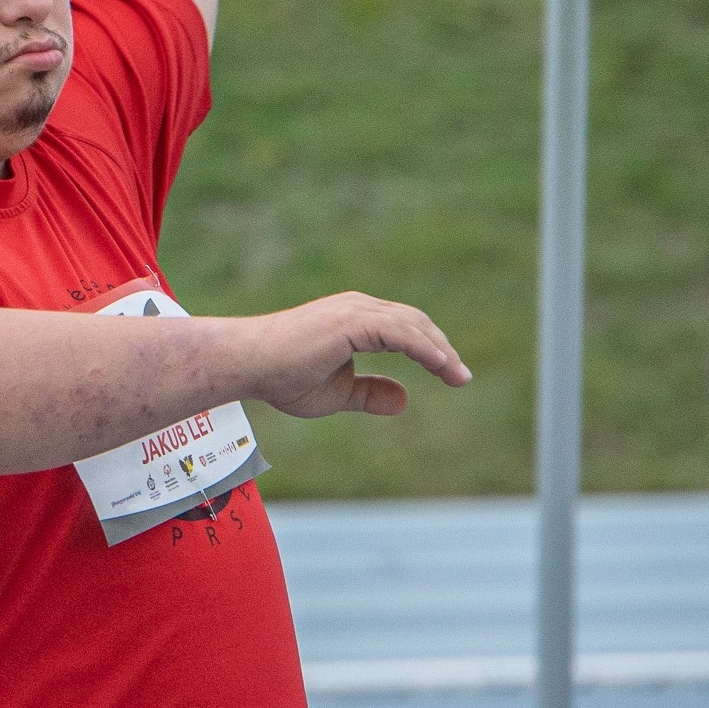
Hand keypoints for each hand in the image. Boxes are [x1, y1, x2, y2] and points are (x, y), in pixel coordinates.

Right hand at [249, 292, 470, 419]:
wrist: (246, 365)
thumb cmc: (280, 378)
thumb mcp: (336, 393)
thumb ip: (368, 393)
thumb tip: (405, 399)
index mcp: (354, 321)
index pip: (404, 327)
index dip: (431, 349)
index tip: (453, 375)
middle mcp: (357, 308)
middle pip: (414, 321)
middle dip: (441, 348)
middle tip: (462, 377)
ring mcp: (354, 311)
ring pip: (411, 324)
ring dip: (439, 350)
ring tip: (457, 376)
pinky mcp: (350, 322)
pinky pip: (399, 332)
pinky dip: (424, 348)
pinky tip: (440, 366)